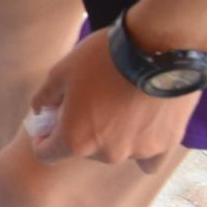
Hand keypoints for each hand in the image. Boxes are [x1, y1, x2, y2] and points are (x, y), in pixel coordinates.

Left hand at [29, 28, 198, 170]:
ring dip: (112, 135)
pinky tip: (142, 129)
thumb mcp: (60, 71)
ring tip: (119, 104)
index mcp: (75, 140)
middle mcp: (107, 154)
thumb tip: (39, 111)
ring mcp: (139, 151)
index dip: (43, 139)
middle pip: (84, 151)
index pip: (47, 154)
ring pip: (116, 150)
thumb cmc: (104, 58)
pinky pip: (150, 158)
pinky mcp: (166, 143)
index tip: (49, 125)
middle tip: (88, 104)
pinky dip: (142, 145)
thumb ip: (44, 97)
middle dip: (80, 131)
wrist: (161, 48)